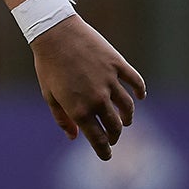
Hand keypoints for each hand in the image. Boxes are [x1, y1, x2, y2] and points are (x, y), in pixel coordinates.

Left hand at [31, 15, 145, 160]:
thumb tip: (74, 137)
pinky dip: (140, 91)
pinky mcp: (117, 65)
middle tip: (113, 136)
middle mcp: (97, 99)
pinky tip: (140, 96)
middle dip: (115, 136)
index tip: (106, 155)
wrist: (54, 32)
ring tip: (125, 120)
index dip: (104, 151)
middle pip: (115, 126)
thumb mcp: (49, 95)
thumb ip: (62, 118)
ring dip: (128, 117)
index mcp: (79, 110)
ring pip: (128, 108)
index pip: (98, 139)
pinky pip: (135, 82)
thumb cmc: (48, 65)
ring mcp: (109, 82)